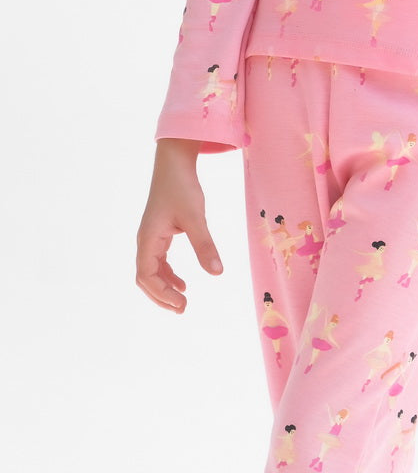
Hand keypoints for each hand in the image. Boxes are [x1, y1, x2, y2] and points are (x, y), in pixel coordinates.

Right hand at [136, 139, 222, 312]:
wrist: (174, 163)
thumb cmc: (182, 187)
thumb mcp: (195, 217)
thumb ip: (205, 245)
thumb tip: (217, 273)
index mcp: (148, 239)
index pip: (146, 276)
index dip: (161, 293)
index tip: (183, 302)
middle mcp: (145, 240)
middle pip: (145, 278)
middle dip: (161, 296)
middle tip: (182, 310)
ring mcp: (151, 237)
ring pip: (152, 271)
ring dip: (165, 288)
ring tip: (182, 302)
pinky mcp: (160, 233)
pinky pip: (160, 261)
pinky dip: (169, 275)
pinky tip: (184, 284)